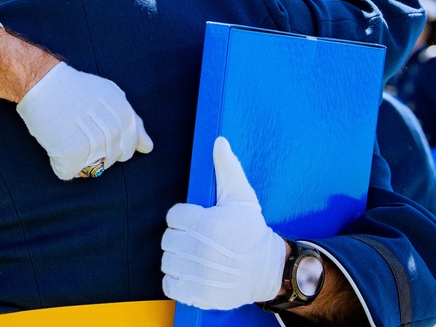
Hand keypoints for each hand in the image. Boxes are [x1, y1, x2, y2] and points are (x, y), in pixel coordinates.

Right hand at [16, 63, 153, 180]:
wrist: (42, 81)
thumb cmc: (76, 89)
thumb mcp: (112, 97)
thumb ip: (133, 123)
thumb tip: (148, 148)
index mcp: (125, 116)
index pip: (128, 150)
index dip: (112, 146)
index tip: (95, 133)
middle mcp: (113, 130)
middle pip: (110, 160)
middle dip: (96, 153)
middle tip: (79, 133)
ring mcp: (93, 142)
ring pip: (91, 169)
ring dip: (78, 158)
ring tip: (67, 135)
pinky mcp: (71, 151)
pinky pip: (69, 172)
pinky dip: (60, 164)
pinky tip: (56, 144)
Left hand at [161, 136, 286, 309]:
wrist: (268, 269)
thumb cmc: (252, 232)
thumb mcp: (241, 197)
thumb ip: (227, 168)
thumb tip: (218, 141)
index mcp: (207, 224)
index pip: (173, 216)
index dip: (184, 217)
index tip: (197, 221)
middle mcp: (201, 250)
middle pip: (167, 239)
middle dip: (180, 237)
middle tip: (196, 239)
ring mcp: (199, 274)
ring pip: (167, 261)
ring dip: (177, 259)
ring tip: (194, 256)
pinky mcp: (199, 294)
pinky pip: (170, 285)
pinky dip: (177, 282)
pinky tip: (191, 274)